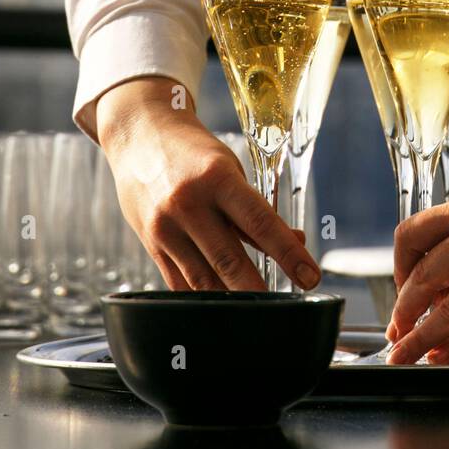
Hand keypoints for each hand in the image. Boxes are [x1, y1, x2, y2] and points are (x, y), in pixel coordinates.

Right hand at [95, 76, 320, 292]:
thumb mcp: (229, 169)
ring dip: (232, 302)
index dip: (289, 254)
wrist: (138, 135)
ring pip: (203, 279)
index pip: (260, 223)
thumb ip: (254, 209)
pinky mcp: (149, 244)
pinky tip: (222, 306)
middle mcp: (188, 204)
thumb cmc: (191, 151)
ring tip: (256, 313)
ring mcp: (164, 227)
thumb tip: (293, 242)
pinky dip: (203, 298)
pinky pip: (179, 282)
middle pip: (229, 260)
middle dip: (259, 291)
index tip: (310, 277)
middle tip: (285, 309)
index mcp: (216, 178)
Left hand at [385, 182, 448, 364]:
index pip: (411, 237)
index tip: (400, 289)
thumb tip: (440, 284)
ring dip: (420, 341)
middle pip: (421, 281)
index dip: (397, 269)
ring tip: (405, 356)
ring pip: (444, 312)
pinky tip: (446, 356)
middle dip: (402, 314)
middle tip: (395, 334)